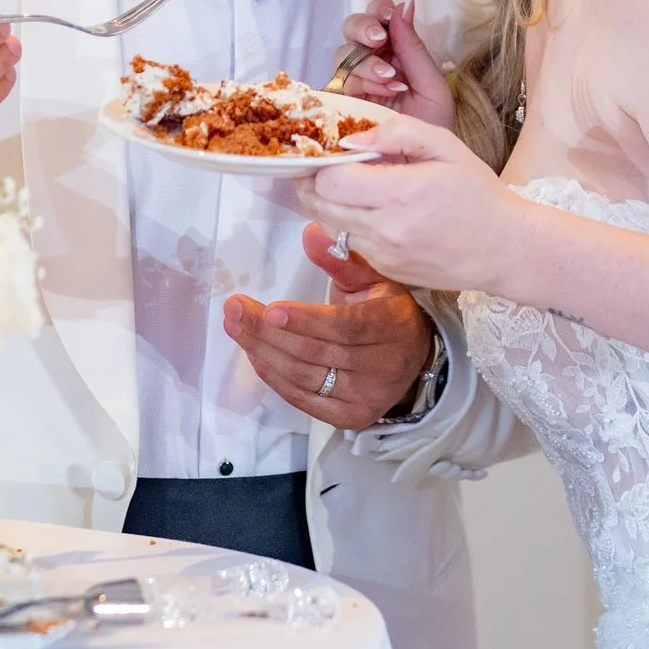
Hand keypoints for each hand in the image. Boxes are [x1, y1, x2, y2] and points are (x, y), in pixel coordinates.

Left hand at [224, 224, 434, 430]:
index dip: (306, 319)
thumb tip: (310, 232)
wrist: (415, 358)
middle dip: (268, 330)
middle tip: (234, 309)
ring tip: (235, 326)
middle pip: (315, 351)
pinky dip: (274, 376)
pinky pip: (302, 398)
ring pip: (304, 376)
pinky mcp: (350, 416)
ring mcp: (367, 397)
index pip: (346, 326)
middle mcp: (383, 366)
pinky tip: (255, 353)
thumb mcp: (372, 278)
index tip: (270, 309)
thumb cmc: (386, 310)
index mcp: (392, 324)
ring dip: (263, 351)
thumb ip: (340, 258)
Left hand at [302, 113, 525, 291]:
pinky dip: (345, 222)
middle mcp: (386, 228)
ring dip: (324, 202)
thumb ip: (396, 132)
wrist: (504, 249)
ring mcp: (383, 254)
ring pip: (327, 225)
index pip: (331, 180)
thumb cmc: (478, 193)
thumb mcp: (445, 146)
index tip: (327, 151)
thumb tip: (351, 140)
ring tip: (341, 183)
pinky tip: (365, 208)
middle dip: (312, 181)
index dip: (321, 163)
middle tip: (320, 164)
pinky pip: (348, 242)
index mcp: (402, 192)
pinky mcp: (385, 269)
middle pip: (319, 204)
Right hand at [336, 0, 453, 130]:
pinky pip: (334, 85)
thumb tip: (404, 5)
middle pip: (351, 28)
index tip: (389, 15)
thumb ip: (415, 49)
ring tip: (390, 82)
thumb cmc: (431, 129)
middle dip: (363, 28)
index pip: (378, 16)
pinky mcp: (338, 106)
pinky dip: (355, 85)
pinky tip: (376, 95)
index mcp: (394, 51)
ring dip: (365, 63)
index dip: (378, 10)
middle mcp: (369, 62)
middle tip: (379, 40)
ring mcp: (352, 84)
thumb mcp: (432, 87)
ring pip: (342, 55)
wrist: (424, 168)